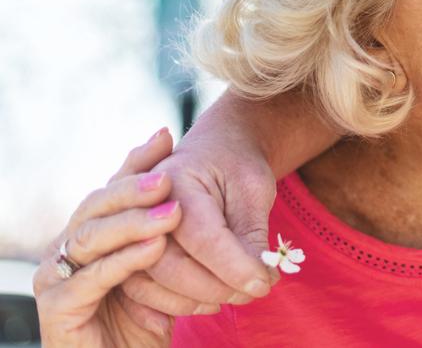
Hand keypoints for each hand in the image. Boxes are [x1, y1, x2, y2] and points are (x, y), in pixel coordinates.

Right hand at [33, 128, 199, 346]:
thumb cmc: (145, 322)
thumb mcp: (169, 272)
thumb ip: (181, 237)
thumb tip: (210, 195)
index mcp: (97, 230)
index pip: (114, 186)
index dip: (137, 160)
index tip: (167, 136)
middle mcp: (71, 246)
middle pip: (97, 204)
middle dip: (133, 187)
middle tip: (168, 176)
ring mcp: (58, 276)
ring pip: (90, 236)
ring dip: (131, 221)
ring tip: (171, 211)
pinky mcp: (58, 308)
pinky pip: (90, 278)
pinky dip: (123, 261)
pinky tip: (154, 248)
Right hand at [120, 104, 278, 323]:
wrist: (217, 145)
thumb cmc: (237, 164)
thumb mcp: (253, 189)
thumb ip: (251, 235)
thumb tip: (260, 281)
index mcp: (174, 180)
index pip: (203, 237)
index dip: (235, 267)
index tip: (264, 284)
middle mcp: (142, 205)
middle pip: (168, 263)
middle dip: (214, 287)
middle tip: (253, 293)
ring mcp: (129, 228)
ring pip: (151, 281)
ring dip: (195, 299)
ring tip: (237, 297)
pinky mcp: (128, 248)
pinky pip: (140, 287)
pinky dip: (172, 303)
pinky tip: (206, 305)